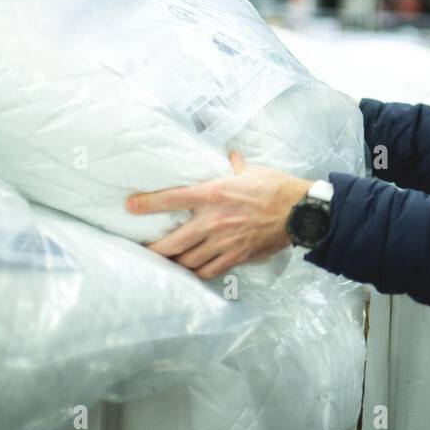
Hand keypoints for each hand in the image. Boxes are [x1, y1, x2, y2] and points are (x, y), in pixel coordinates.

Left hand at [126, 152, 312, 279]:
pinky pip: (208, 271)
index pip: (171, 199)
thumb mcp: (252, 170)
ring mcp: (224, 242)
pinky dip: (197, 272)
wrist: (300, 211)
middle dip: (154, 249)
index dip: (147, 203)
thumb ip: (234, 166)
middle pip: (172, 242)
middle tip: (143, 250)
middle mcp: (213, 220)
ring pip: (188, 260)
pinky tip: (192, 270)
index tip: (130, 206)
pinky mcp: (236, 256)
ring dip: (174, 263)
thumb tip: (230, 158)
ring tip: (165, 263)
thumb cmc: (276, 188)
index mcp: (213, 194)